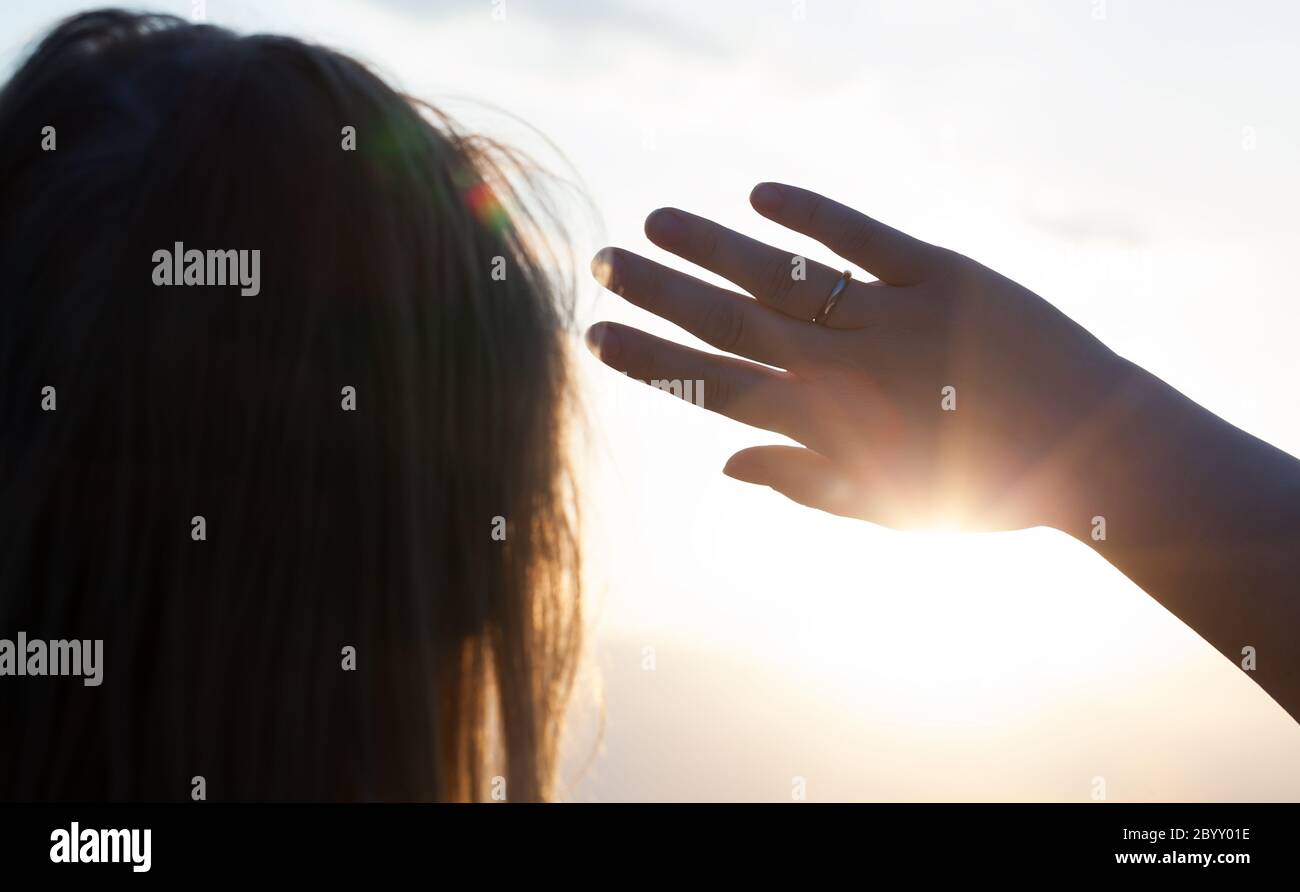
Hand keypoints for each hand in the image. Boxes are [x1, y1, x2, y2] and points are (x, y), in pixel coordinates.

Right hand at [586, 183, 1136, 530]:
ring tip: (656, 221)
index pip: (713, 386)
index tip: (595, 333)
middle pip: (729, 322)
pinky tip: (758, 193)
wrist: (1097, 450)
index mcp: (829, 428)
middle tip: (600, 260)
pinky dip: (810, 216)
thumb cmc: (988, 491)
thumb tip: (724, 463)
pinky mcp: (942, 274)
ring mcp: (890, 316)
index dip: (649, 359)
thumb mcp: (889, 509)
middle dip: (657, 292)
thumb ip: (804, 483)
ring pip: (779, 276)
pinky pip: (863, 238)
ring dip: (711, 246)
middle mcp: (845, 368)